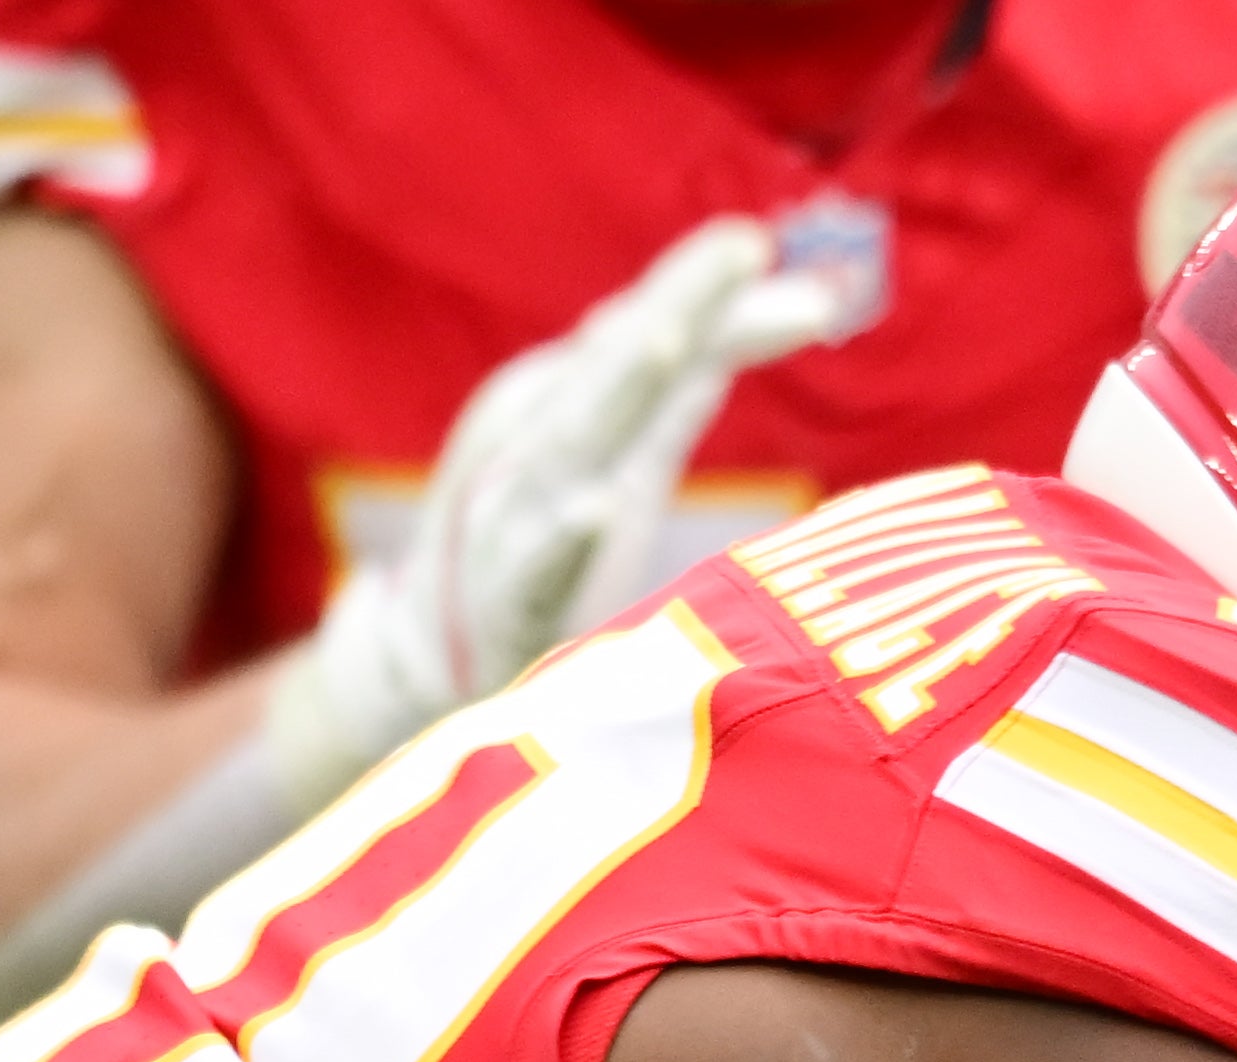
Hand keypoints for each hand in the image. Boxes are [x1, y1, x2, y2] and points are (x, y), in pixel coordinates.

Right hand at [273, 215, 846, 795]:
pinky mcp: (508, 593)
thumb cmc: (548, 533)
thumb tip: (800, 307)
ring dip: (621, 384)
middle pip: (619, 358)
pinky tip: (600, 509)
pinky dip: (567, 533)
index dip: (705, 284)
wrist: (437, 649)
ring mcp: (515, 506)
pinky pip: (537, 562)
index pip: (650, 329)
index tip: (758, 238)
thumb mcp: (622, 449)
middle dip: (678, 299)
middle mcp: (539, 431)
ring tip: (671, 335)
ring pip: (573, 439)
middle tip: (739, 246)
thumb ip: (691, 388)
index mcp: (570, 396)